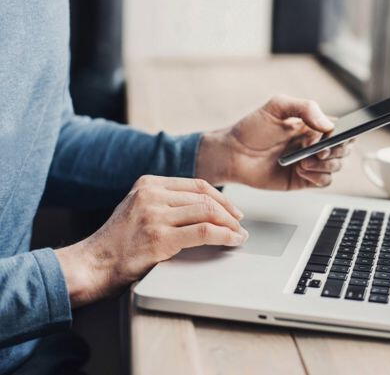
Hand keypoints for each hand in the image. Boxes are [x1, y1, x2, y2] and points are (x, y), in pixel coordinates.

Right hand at [55, 175, 247, 306]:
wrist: (93, 263)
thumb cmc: (117, 242)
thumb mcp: (138, 208)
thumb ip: (164, 202)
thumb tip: (203, 206)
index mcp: (148, 183)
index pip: (196, 184)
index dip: (220, 198)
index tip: (233, 210)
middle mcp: (151, 195)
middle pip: (204, 197)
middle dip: (228, 212)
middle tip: (240, 225)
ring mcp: (155, 215)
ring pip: (207, 212)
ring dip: (230, 225)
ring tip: (239, 235)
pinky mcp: (160, 237)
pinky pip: (204, 232)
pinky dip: (224, 236)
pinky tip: (232, 241)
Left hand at [196, 95, 353, 189]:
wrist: (233, 153)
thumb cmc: (252, 129)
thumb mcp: (276, 107)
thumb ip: (305, 108)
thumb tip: (328, 124)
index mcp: (312, 125)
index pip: (341, 129)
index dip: (345, 134)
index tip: (336, 137)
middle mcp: (314, 144)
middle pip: (343, 150)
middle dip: (335, 151)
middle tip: (319, 151)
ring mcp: (310, 163)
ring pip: (336, 167)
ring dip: (325, 165)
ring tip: (304, 161)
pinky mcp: (303, 180)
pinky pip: (324, 182)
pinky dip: (318, 177)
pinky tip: (302, 171)